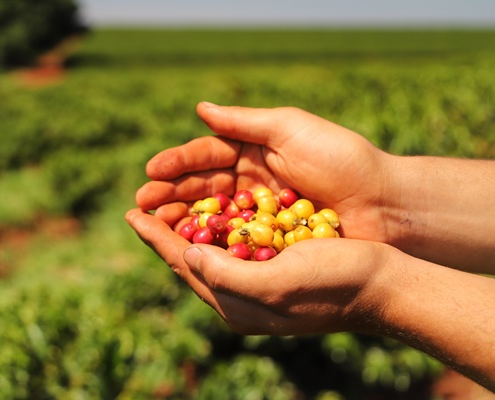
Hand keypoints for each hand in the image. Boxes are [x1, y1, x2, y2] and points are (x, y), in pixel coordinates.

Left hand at [125, 208, 389, 335]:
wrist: (380, 286)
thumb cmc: (331, 283)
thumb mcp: (275, 282)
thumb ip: (225, 275)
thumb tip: (187, 256)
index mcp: (235, 304)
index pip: (183, 264)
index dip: (155, 238)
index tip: (131, 214)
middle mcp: (240, 295)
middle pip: (190, 258)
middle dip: (164, 230)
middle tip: (141, 204)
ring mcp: (257, 282)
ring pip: (209, 250)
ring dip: (187, 225)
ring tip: (166, 203)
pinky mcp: (274, 267)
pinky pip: (233, 245)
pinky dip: (216, 224)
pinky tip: (211, 208)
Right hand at [136, 102, 392, 242]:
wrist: (385, 205)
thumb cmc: (342, 160)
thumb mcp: (291, 129)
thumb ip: (245, 122)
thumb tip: (200, 110)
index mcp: (255, 151)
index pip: (207, 155)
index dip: (177, 164)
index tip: (151, 172)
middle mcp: (251, 181)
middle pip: (202, 187)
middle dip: (171, 194)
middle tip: (143, 204)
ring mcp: (258, 213)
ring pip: (211, 215)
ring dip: (182, 220)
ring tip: (155, 225)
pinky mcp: (269, 241)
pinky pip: (232, 241)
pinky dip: (209, 243)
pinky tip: (187, 247)